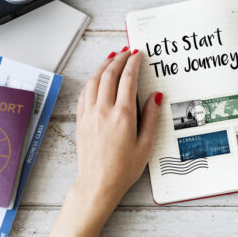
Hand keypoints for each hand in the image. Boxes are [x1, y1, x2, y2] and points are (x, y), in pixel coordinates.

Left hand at [74, 47, 161, 210]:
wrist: (97, 185)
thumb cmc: (123, 169)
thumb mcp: (146, 145)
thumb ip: (152, 117)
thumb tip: (156, 96)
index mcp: (123, 115)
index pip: (128, 79)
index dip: (133, 63)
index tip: (138, 54)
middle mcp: (104, 111)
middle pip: (109, 74)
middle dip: (119, 59)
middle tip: (127, 51)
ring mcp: (90, 114)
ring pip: (94, 80)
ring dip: (104, 65)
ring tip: (112, 57)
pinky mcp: (81, 120)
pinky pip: (85, 92)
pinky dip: (92, 79)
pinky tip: (97, 77)